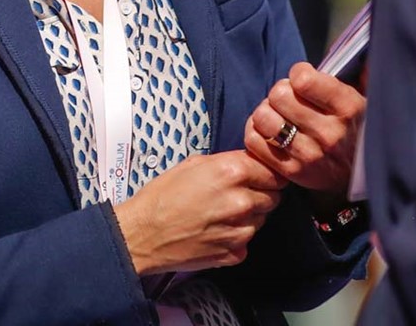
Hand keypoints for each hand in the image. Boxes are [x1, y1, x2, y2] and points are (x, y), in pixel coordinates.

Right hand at [113, 150, 284, 275]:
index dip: (266, 173)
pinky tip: (216, 232)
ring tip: (221, 214)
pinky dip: (237, 237)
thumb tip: (250, 164)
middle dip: (260, 194)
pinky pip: (247, 241)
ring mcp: (240, 231)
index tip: (260, 176)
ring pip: (262, 220)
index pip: (273, 171)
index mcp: (232, 172)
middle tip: (237, 195)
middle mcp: (240, 201)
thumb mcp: (193, 163)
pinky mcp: (234, 253)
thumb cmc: (162, 196)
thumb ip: (228, 162)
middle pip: (273, 196)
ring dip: (249, 216)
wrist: (142, 234)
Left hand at [243, 63, 365, 200]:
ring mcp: (310, 155)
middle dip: (280, 92)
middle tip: (288, 100)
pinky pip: (254, 141)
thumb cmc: (350, 128)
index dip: (298, 73)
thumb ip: (339, 77)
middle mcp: (331, 133)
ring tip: (278, 116)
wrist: (358, 177)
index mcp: (348, 108)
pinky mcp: (291, 171)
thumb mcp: (358, 99)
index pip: (304, 79)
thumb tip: (319, 56)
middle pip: (279, 95)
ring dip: (266, 112)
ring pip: (262, 117)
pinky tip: (269, 132)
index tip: (302, 80)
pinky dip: (256, 132)